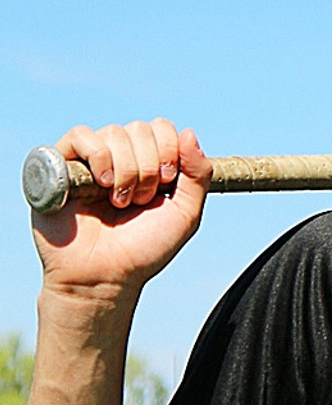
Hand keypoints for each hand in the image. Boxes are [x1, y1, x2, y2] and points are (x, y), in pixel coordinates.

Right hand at [34, 119, 211, 300]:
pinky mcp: (61, 165)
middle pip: (141, 129)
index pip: (162, 128)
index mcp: (148, 164)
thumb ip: (198, 175)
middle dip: (148, 167)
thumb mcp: (185, 215)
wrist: (104, 276)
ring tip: (118, 203)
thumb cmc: (143, 250)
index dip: (169, 150)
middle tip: (139, 201)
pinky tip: (101, 185)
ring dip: (125, 170)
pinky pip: (80, 135)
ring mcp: (90, 160)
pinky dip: (98, 156)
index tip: (166, 183)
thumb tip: (189, 133)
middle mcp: (119, 158)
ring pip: (114, 132)